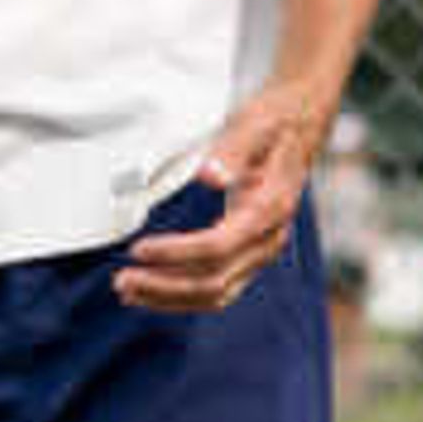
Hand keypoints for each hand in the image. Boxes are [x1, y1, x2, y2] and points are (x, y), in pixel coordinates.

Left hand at [114, 85, 326, 313]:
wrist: (300, 125)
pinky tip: (154, 289)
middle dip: (165, 286)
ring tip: (130, 291)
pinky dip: (184, 295)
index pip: (218, 247)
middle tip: (123, 280)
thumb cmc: (275, 123)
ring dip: (170, 298)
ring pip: (216, 294)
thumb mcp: (254, 125)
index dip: (175, 252)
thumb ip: (233, 151)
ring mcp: (261, 251)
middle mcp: (269, 239)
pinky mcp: (249, 254)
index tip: (140, 249)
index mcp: (270, 209)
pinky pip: (218, 287)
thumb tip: (209, 176)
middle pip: (215, 281)